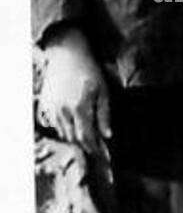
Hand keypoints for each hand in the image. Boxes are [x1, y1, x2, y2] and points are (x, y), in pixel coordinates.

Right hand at [38, 27, 110, 155]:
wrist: (68, 56)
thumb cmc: (90, 72)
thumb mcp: (103, 92)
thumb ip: (104, 115)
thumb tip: (107, 135)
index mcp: (79, 108)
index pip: (86, 137)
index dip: (96, 148)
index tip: (105, 156)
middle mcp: (62, 111)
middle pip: (74, 138)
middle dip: (86, 147)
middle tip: (98, 151)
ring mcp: (52, 108)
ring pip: (63, 133)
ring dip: (75, 139)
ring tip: (88, 140)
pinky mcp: (45, 105)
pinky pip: (54, 124)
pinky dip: (65, 129)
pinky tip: (74, 126)